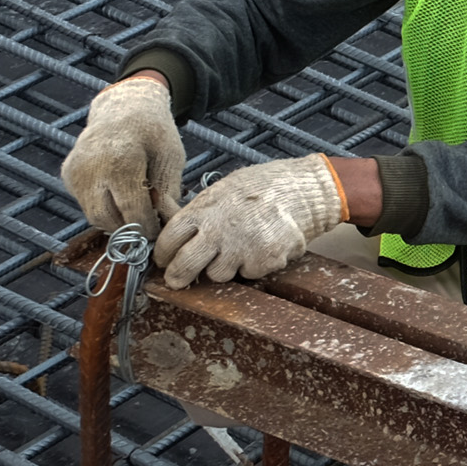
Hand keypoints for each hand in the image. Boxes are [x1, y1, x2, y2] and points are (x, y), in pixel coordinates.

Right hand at [61, 72, 181, 231]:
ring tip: (135, 211)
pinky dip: (103, 207)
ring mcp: (75, 172)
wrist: (123, 106)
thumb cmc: (152, 131)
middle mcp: (91, 169)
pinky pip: (85, 203)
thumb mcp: (170, 156)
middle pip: (107, 218)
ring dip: (115, 220)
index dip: (146, 227)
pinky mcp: (68, 175)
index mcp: (121, 162)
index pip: (131, 210)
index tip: (158, 234)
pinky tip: (119, 196)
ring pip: (93, 214)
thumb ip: (168, 191)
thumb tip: (167, 223)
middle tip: (146, 227)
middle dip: (128, 228)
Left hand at [155, 156, 346, 287]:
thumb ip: (196, 208)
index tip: (165, 259)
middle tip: (179, 279)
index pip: (168, 240)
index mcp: (203, 211)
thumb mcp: (222, 189)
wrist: (303, 191)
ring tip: (237, 249)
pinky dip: (251, 265)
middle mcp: (217, 231)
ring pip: (216, 275)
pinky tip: (258, 248)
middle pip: (183, 267)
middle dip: (177, 277)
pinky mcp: (261, 262)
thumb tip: (163, 211)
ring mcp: (240, 249)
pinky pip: (247, 274)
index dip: (163, 254)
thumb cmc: (262, 186)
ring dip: (222, 267)